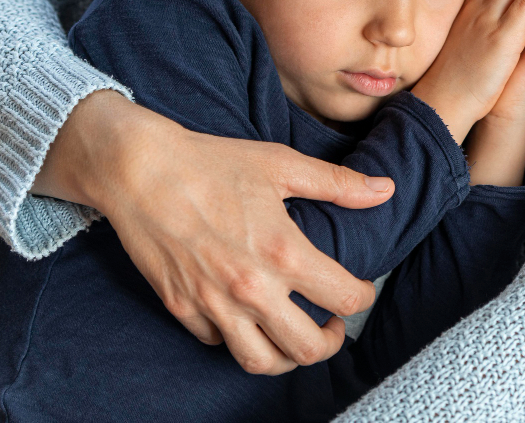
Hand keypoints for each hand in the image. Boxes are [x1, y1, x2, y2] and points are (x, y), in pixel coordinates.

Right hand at [31, 90, 393, 374]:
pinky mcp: (181, 308)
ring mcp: (213, 304)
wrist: (139, 170)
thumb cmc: (212, 163)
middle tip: (334, 324)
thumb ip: (338, 183)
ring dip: (287, 356)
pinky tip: (248, 317)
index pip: (345, 298)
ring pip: (261, 361)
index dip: (363, 296)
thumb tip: (385, 190)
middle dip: (331, 341)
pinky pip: (218, 343)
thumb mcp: (282, 165)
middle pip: (306, 348)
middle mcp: (251, 288)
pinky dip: (239, 338)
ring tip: (296, 335)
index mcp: (283, 252)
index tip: (360, 288)